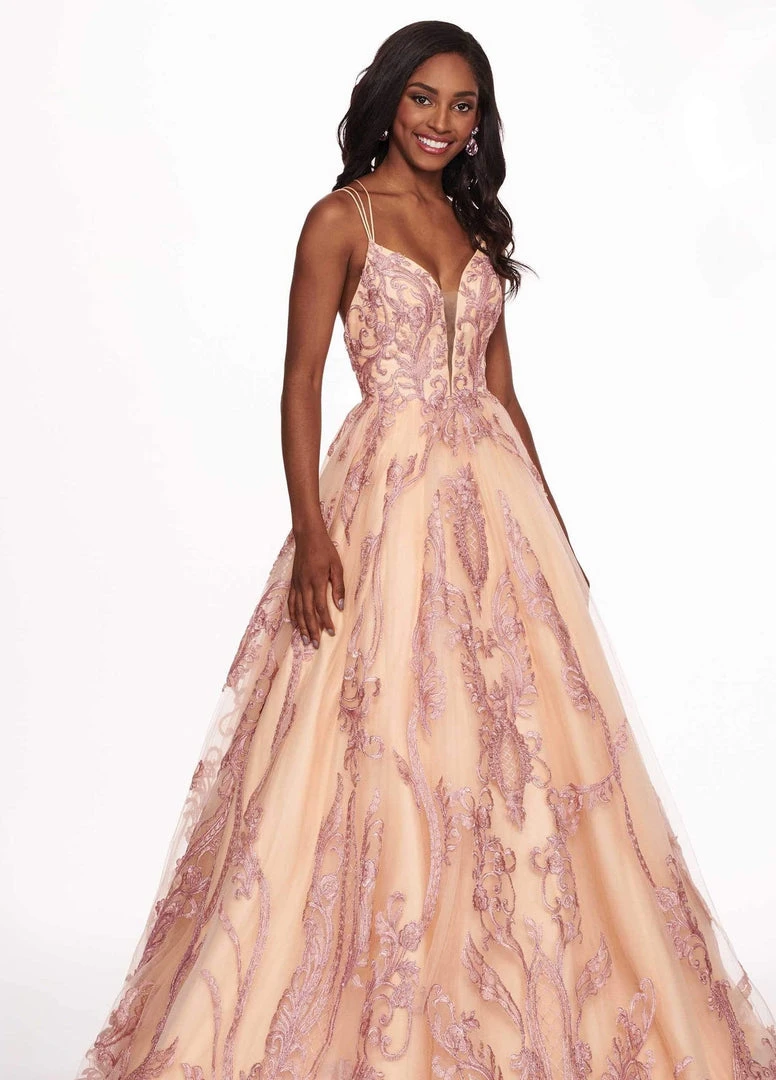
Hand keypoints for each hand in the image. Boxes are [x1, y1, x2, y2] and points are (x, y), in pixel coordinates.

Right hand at [288, 524, 344, 648]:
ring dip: (301, 626)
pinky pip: (291, 602)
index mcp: (317, 581)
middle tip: (315, 645)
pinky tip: (295, 624)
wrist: (307, 536)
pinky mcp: (293, 583)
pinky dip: (293, 615)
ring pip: (297, 610)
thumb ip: (338, 587)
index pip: (321, 607)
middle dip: (312, 630)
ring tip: (305, 640)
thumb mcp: (337, 566)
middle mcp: (304, 585)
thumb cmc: (325, 549)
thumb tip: (340, 606)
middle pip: (307, 613)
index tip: (331, 632)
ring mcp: (296, 584)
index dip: (325, 621)